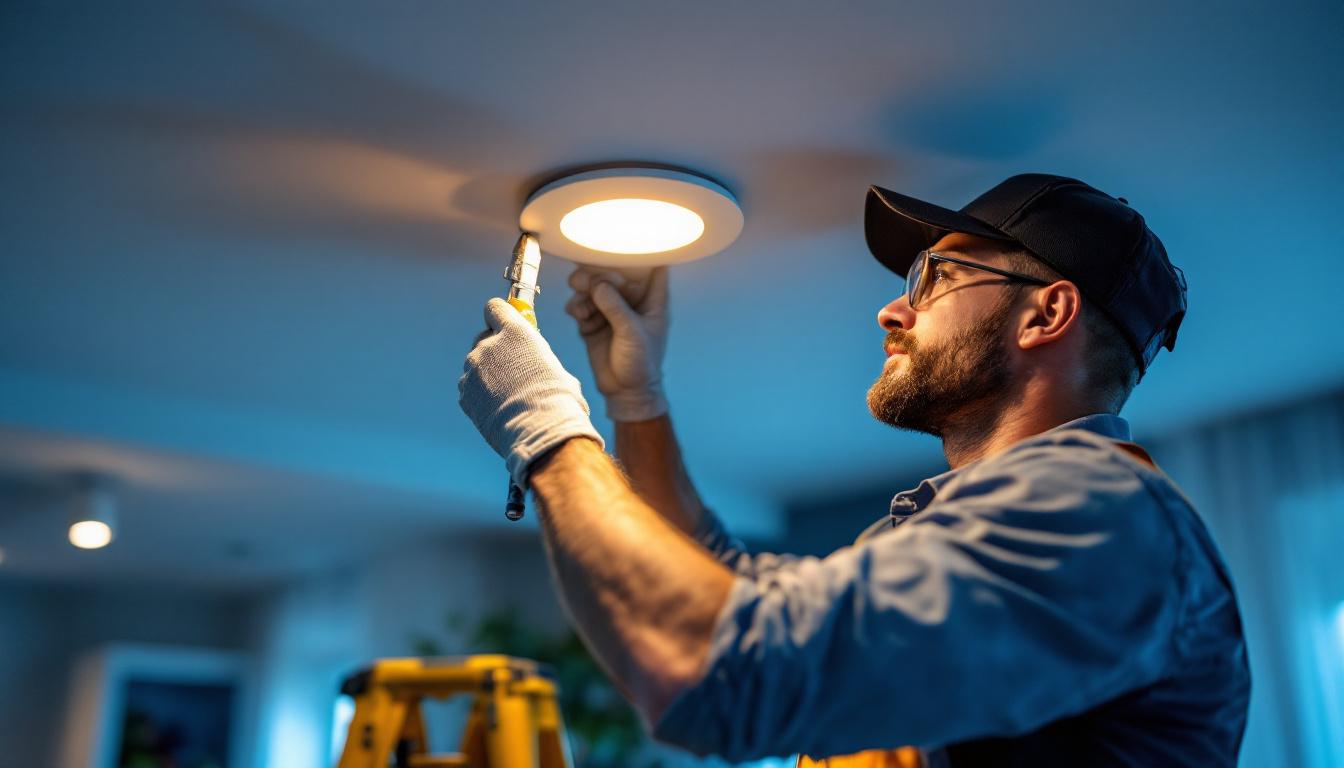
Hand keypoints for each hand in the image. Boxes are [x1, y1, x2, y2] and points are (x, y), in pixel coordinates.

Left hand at [458, 298, 604, 488]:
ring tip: (508, 396)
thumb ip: (537, 358)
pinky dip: (480, 395)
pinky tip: (498, 409)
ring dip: (488, 374)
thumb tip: (537, 365)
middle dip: (495, 349)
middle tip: (512, 368)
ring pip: (476, 365)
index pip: (495, 307)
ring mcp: (472, 369)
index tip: (505, 325)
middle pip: (484, 337)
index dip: (500, 316)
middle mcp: (489, 344)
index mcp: (515, 331)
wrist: (538, 430)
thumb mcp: (555, 368)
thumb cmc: (558, 400)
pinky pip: (470, 387)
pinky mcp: (464, 392)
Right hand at [564, 266, 669, 421]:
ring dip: (584, 288)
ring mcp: (610, 311)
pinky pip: (581, 305)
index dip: (641, 255)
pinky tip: (578, 314)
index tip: (624, 246)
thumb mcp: (631, 332)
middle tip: (588, 279)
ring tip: (579, 298)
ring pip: (594, 287)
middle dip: (600, 273)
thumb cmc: (641, 363)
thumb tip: (596, 283)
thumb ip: (614, 306)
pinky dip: (577, 306)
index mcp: (652, 300)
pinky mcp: (593, 322)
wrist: (625, 393)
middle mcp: (631, 301)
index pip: (653, 267)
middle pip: (614, 274)